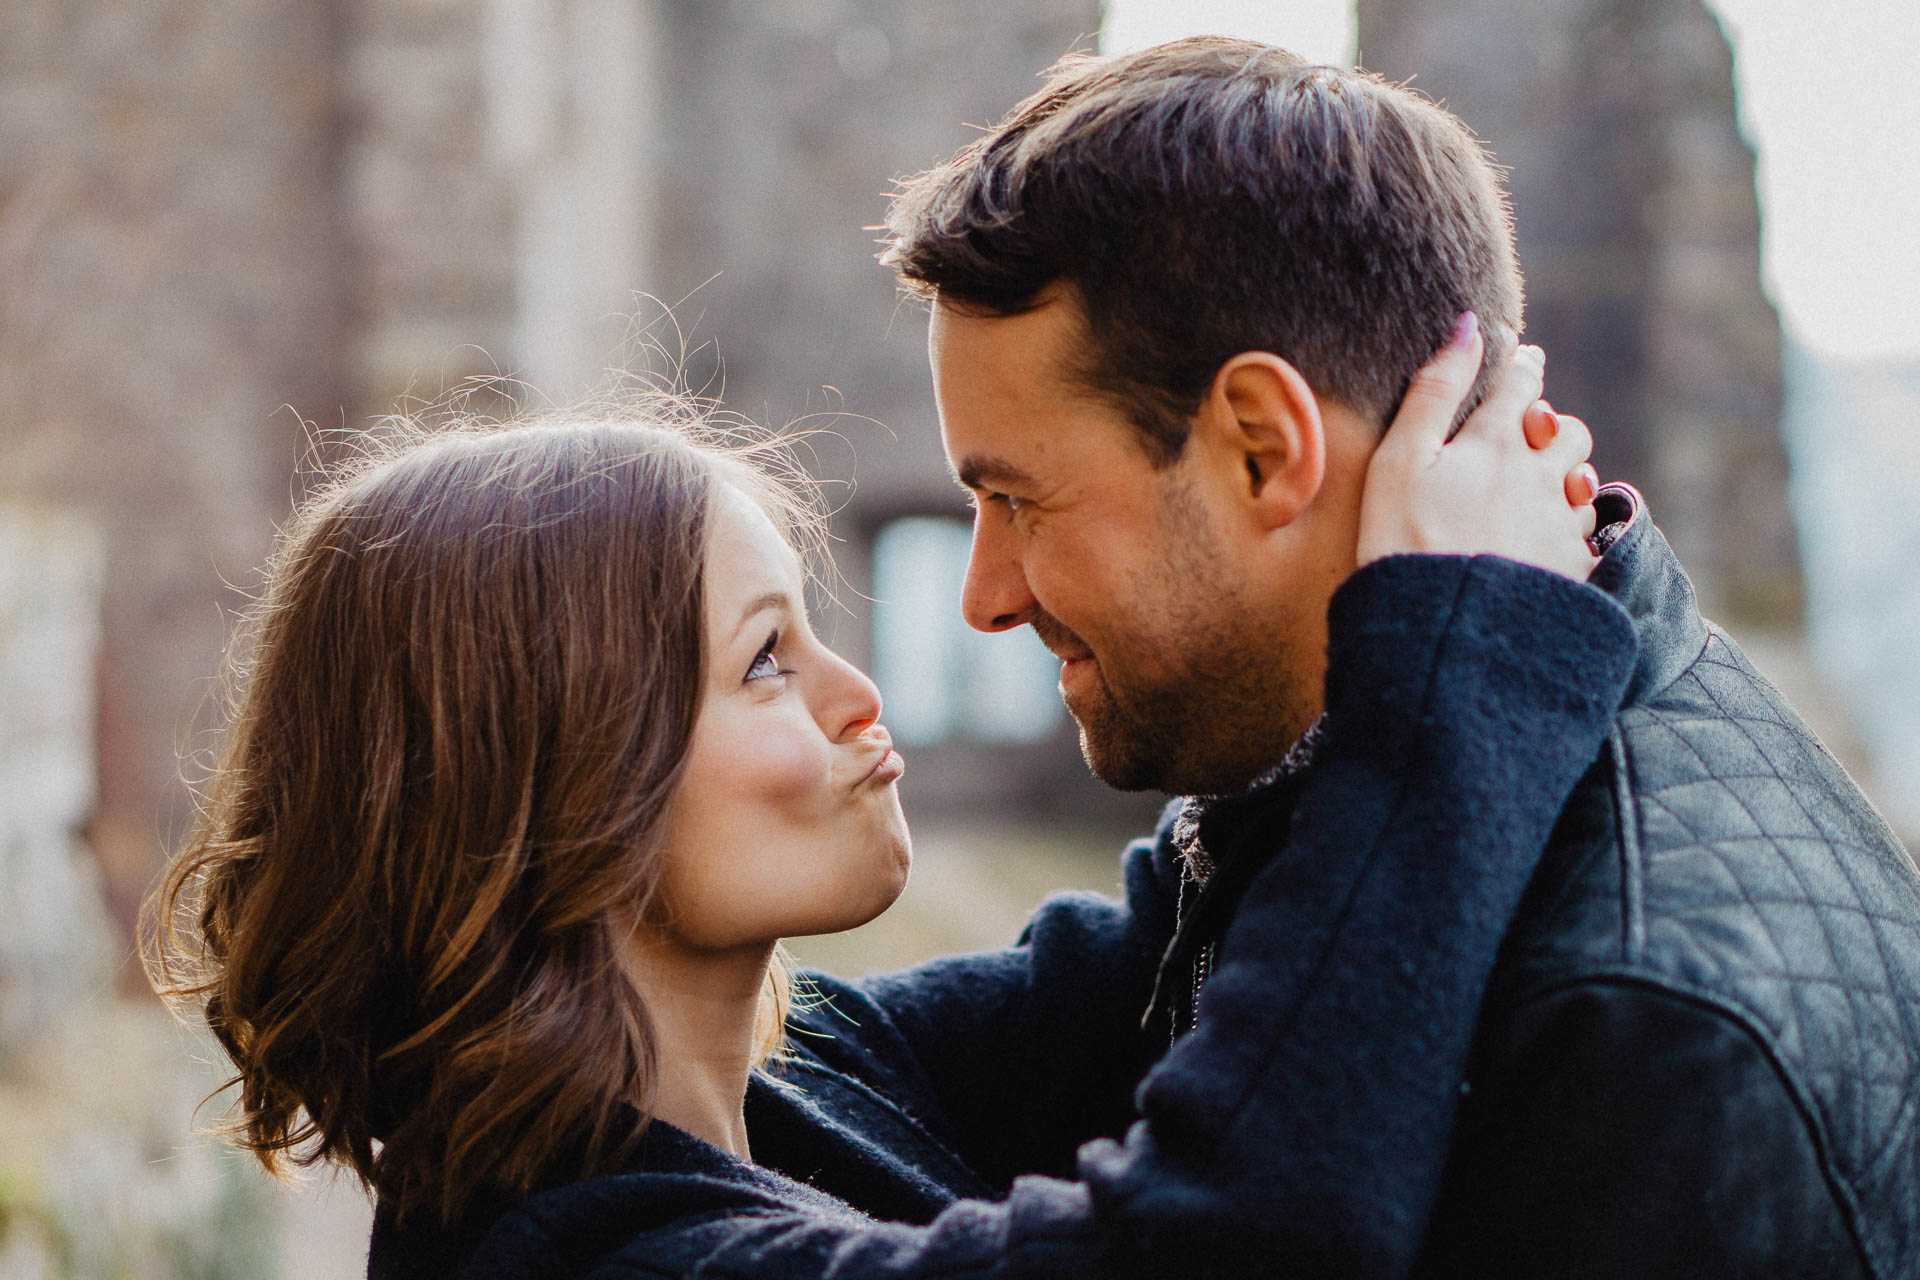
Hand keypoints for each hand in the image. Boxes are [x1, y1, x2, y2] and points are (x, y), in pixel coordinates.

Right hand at [1357, 314, 1599, 580]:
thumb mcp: (1398, 462)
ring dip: (1563, 477)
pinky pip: (1586, 533)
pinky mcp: (1574, 567)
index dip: (1520, 365)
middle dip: (1550, 426)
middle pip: (1567, 429)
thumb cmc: (1403, 543)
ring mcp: (1562, 522)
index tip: (1519, 357)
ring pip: (1582, 482)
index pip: (1521, 383)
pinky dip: (1569, 527)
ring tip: (1532, 493)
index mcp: (1496, 441)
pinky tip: (1542, 539)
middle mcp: (1541, 475)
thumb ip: (1433, 390)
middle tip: (1523, 438)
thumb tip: (1469, 327)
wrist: (1444, 631)